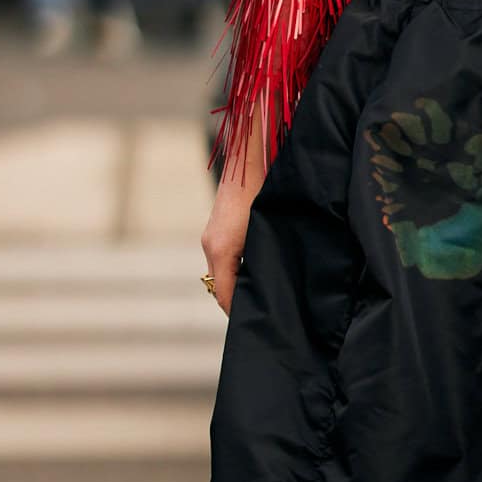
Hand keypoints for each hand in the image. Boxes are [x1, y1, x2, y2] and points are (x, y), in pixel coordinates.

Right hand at [201, 111, 266, 315]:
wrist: (251, 155)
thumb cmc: (264, 190)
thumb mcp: (268, 231)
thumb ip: (264, 262)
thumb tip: (270, 288)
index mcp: (220, 250)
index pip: (224, 295)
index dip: (240, 313)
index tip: (257, 326)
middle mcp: (211, 245)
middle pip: (222, 286)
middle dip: (241, 301)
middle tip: (267, 314)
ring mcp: (213, 236)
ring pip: (225, 272)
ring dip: (242, 284)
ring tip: (268, 296)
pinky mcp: (219, 228)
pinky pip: (226, 258)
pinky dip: (240, 269)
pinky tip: (263, 270)